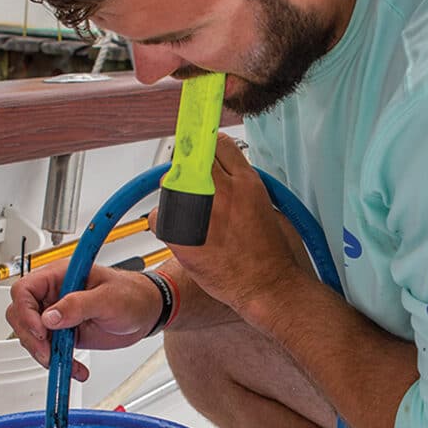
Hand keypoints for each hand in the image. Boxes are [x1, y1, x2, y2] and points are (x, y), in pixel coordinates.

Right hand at [5, 260, 163, 380]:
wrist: (148, 312)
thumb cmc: (133, 294)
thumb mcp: (108, 298)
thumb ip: (78, 305)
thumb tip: (50, 316)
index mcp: (60, 276)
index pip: (24, 289)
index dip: (25, 311)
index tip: (40, 330)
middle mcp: (54, 295)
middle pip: (21, 315)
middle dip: (31, 337)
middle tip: (48, 352)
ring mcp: (59, 315)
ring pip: (32, 336)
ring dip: (44, 354)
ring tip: (64, 363)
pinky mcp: (66, 333)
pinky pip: (51, 350)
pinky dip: (60, 363)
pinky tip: (75, 370)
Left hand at [149, 133, 307, 315]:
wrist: (266, 284)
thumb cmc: (270, 252)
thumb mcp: (266, 203)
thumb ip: (242, 183)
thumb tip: (224, 173)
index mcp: (246, 182)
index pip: (218, 143)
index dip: (208, 151)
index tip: (202, 157)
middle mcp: (222, 192)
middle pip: (190, 159)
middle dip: (189, 169)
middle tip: (193, 188)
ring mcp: (200, 213)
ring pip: (170, 182)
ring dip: (175, 193)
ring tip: (189, 213)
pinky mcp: (182, 235)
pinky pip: (158, 214)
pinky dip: (163, 221)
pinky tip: (179, 230)